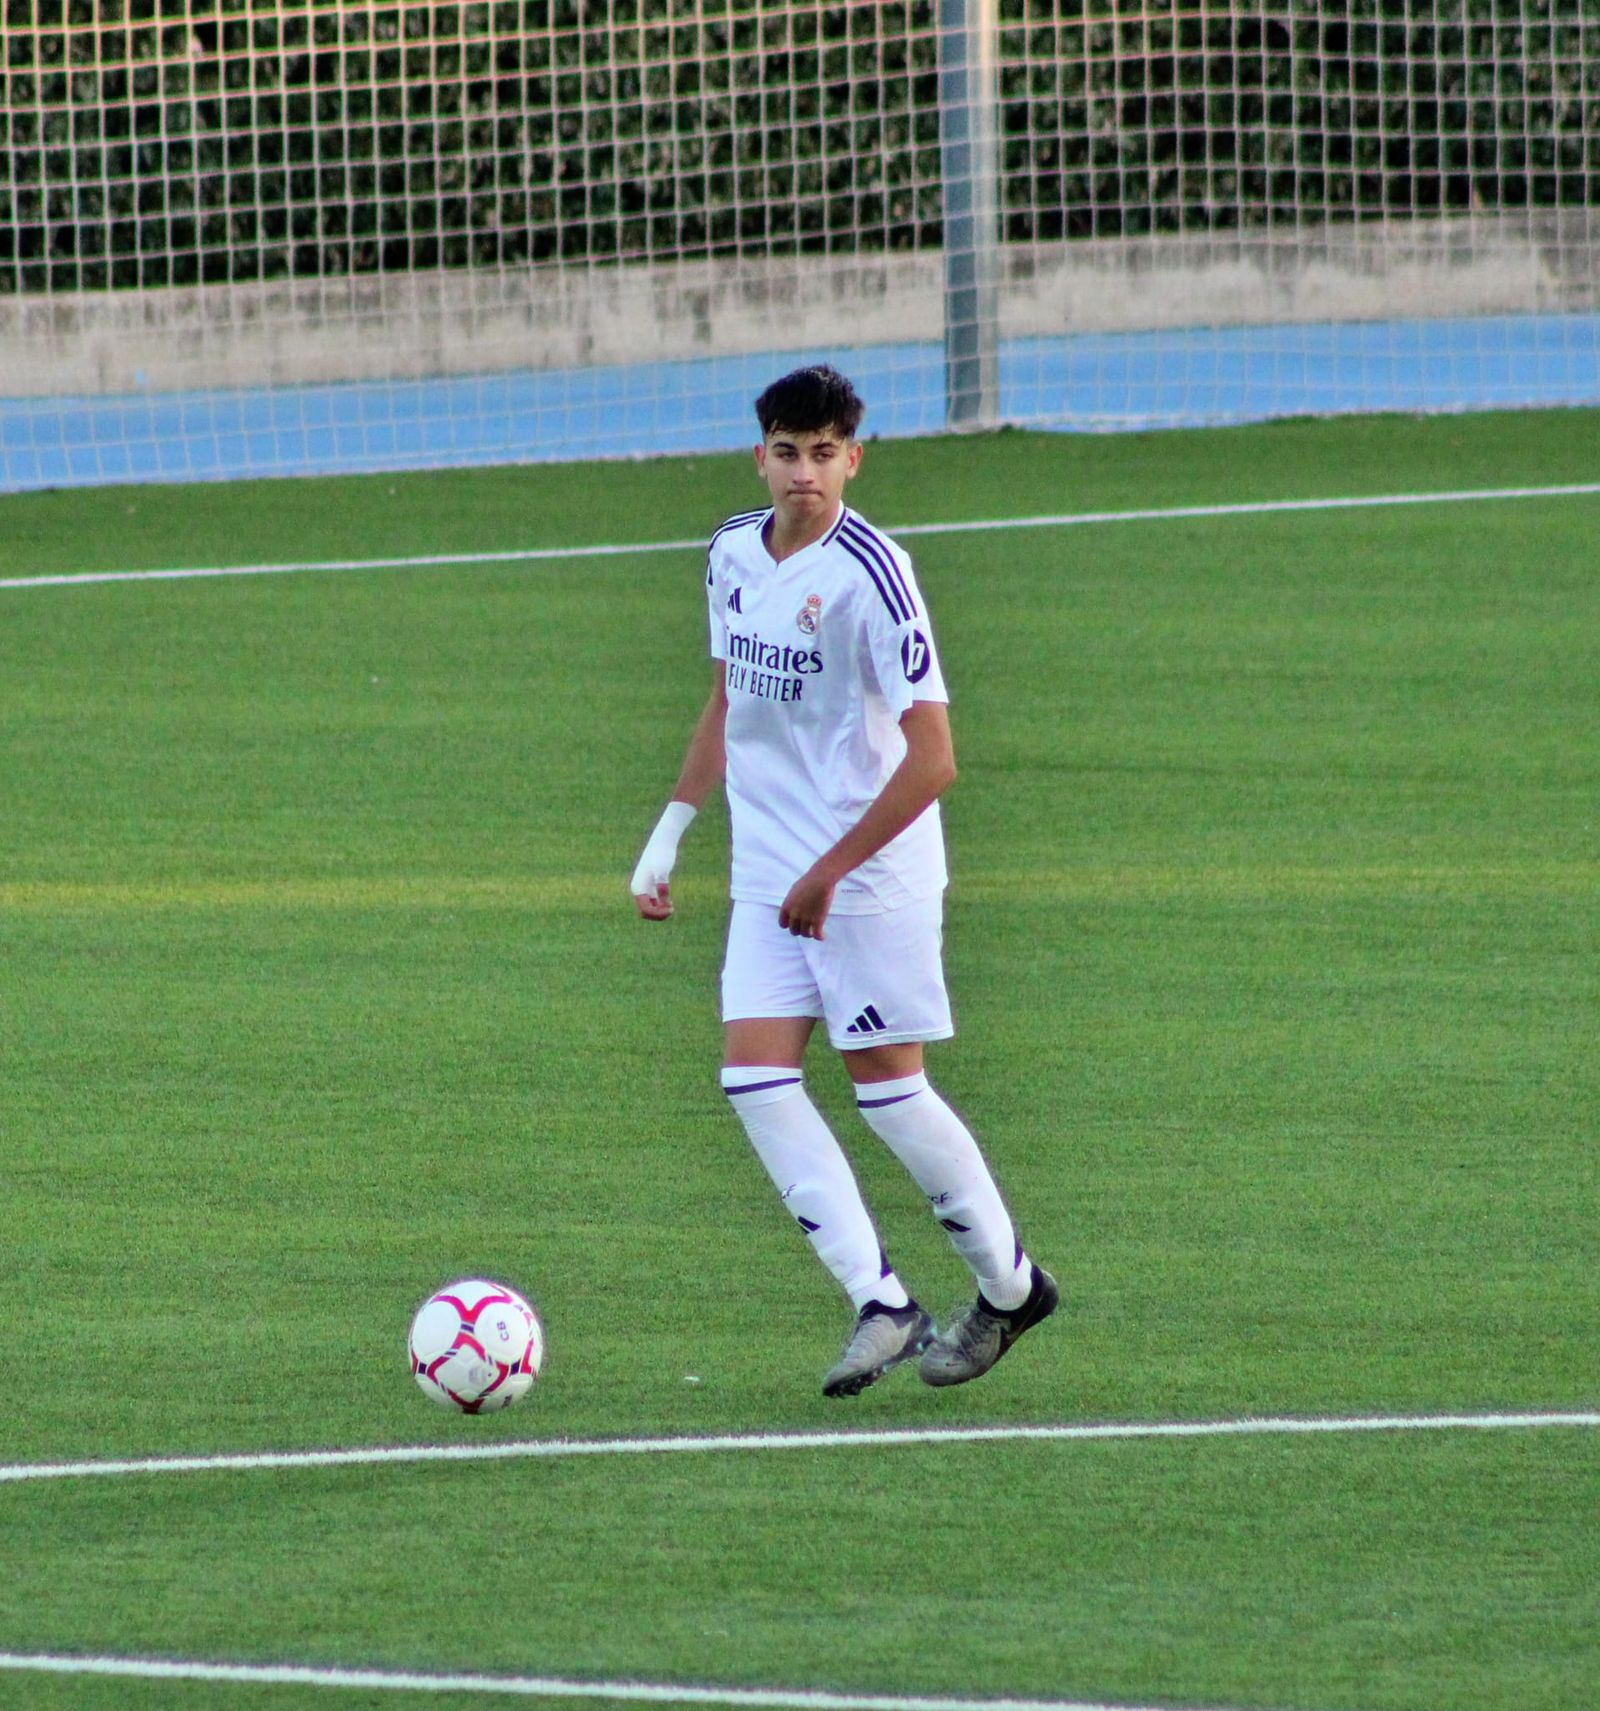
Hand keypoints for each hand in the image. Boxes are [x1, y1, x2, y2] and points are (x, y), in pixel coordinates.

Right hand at [630, 801, 696, 922]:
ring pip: (649, 907)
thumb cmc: (662, 855)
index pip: (645, 909)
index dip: (657, 913)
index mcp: (637, 887)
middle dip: (657, 914)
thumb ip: (662, 885)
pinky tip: (670, 903)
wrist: (662, 842)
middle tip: (672, 910)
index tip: (671, 909)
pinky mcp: (650, 884)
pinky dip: (660, 905)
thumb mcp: (663, 871)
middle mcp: (638, 889)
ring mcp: (643, 887)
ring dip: (659, 911)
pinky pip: (653, 901)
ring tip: (671, 908)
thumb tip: (663, 900)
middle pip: (645, 911)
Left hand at [778, 864, 837, 938]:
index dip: (789, 925)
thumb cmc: (808, 881)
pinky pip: (817, 935)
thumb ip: (792, 902)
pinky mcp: (817, 921)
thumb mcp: (794, 891)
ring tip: (814, 932)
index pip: (782, 924)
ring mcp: (805, 919)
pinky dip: (819, 937)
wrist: (821, 880)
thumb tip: (793, 907)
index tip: (795, 924)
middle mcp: (794, 915)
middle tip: (806, 928)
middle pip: (794, 931)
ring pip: (805, 934)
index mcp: (786, 907)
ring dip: (809, 934)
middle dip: (800, 930)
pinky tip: (822, 936)